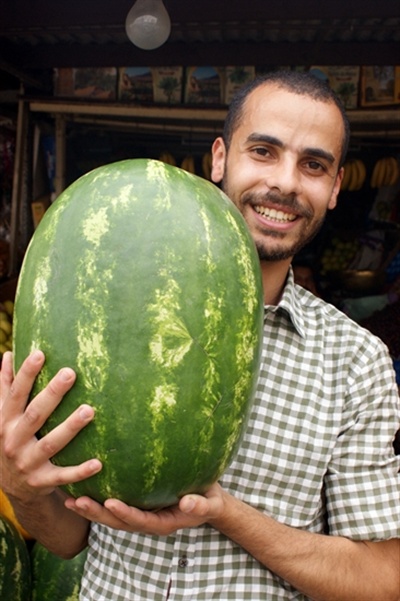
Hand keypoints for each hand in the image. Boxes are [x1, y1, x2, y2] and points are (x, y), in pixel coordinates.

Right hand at [0, 350, 101, 502]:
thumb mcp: (2, 416)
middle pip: (35, 415)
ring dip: (70, 427)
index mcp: (4, 422)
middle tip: (71, 373)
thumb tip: (8, 355)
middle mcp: (13, 442)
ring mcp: (28, 463)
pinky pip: (63, 476)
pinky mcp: (42, 481)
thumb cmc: (11, 439)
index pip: (16, 394)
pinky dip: (80, 471)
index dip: (26, 374)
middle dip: (52, 394)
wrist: (11, 486)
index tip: (40, 353)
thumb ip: (5, 387)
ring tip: (89, 410)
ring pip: (50, 444)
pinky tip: (99, 462)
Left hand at [64, 482, 225, 534]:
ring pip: (111, 515)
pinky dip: (97, 498)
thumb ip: (200, 504)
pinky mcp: (137, 505)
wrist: (207, 501)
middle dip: (97, 513)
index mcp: (163, 523)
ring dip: (90, 509)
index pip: (139, 520)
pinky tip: (81, 486)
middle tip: (77, 501)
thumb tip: (187, 503)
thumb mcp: (210, 503)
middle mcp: (147, 521)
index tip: (110, 502)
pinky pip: (115, 504)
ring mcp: (140, 514)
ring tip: (69, 498)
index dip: (124, 513)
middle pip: (118, 521)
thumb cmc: (209, 500)